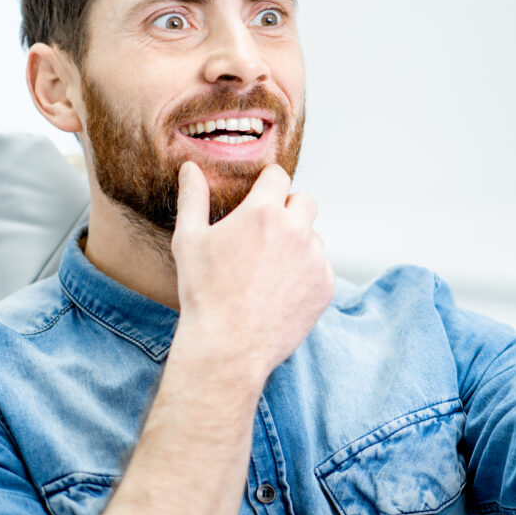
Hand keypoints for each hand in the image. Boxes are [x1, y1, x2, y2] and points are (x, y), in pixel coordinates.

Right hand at [169, 161, 335, 384]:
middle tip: (267, 232)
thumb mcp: (189, 240)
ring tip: (268, 270)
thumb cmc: (204, 293)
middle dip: (289, 209)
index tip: (260, 195)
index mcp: (264, 212)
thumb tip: (190, 168)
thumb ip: (193, 198)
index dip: (267, 184)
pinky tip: (280, 291)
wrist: (228, 346)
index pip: (278, 176)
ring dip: (298, 244)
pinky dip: (306, 274)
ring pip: (313, 237)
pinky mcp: (326, 285)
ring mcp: (315, 259)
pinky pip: (321, 268)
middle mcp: (296, 230)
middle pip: (304, 201)